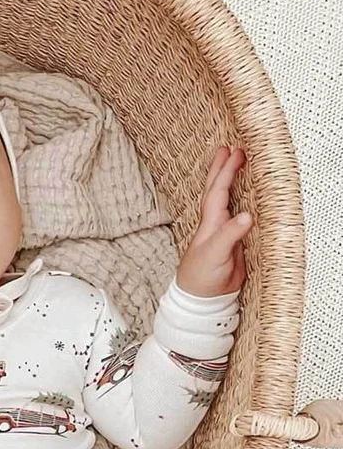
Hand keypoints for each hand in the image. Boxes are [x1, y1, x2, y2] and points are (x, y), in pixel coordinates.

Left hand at [176, 146, 251, 297]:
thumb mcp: (215, 255)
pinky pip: (237, 215)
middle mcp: (215, 224)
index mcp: (210, 223)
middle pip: (218, 191)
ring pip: (226, 201)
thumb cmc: (201, 278)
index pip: (218, 191)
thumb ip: (230, 235)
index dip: (226, 172)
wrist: (200, 300)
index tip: (235, 152)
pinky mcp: (234, 243)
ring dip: (229, 182)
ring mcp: (224, 232)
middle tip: (230, 148)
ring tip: (234, 164)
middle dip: (223, 169)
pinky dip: (241, 202)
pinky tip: (244, 197)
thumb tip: (247, 216)